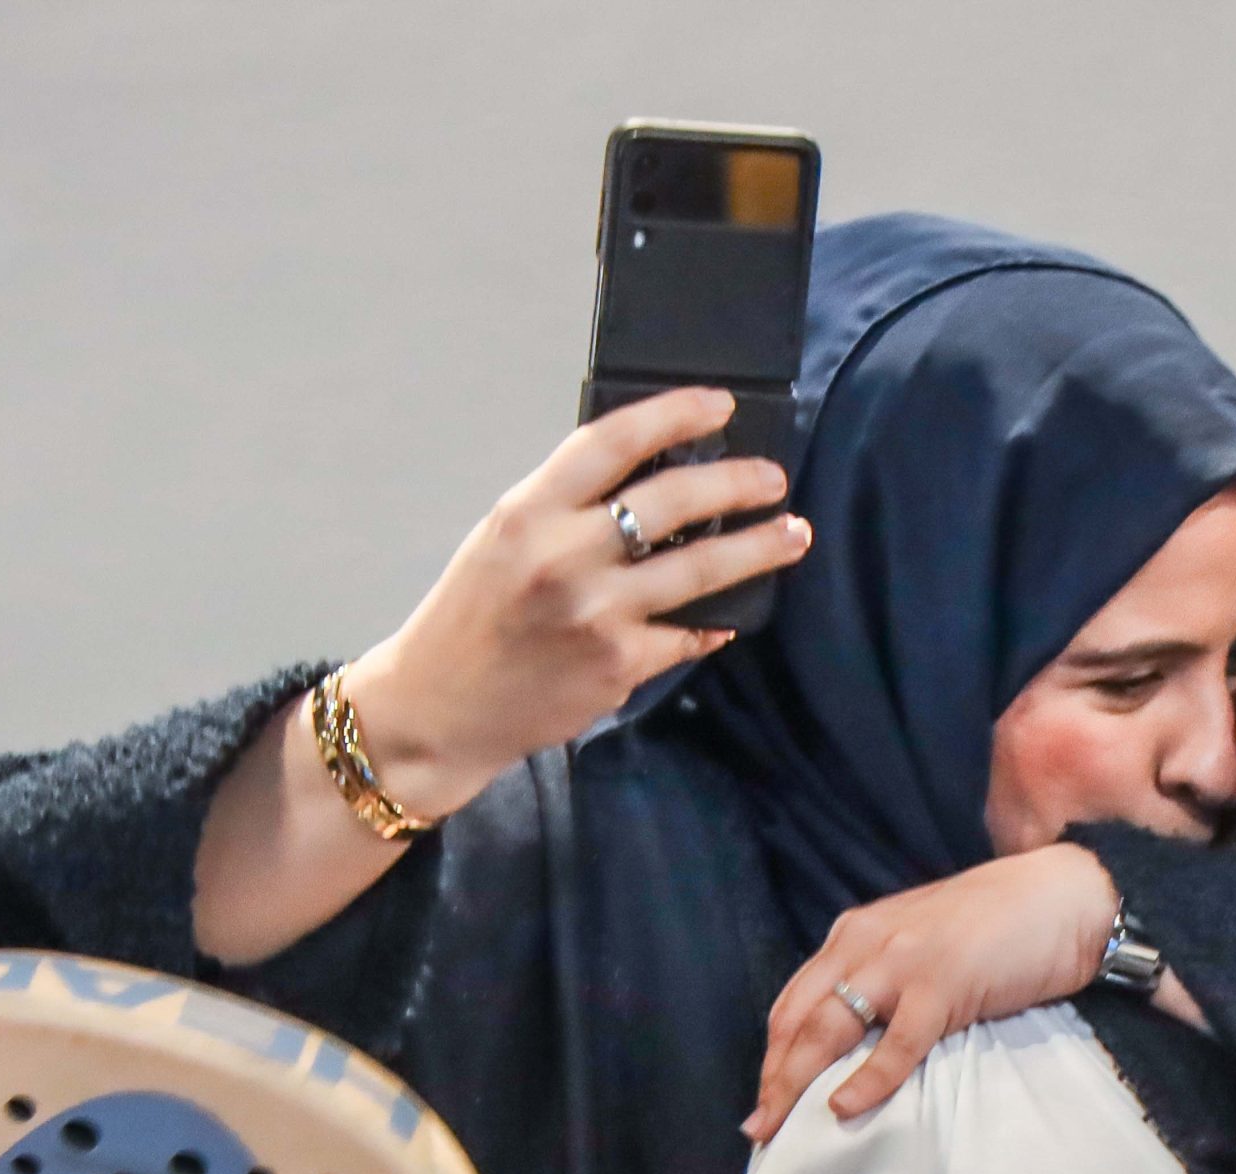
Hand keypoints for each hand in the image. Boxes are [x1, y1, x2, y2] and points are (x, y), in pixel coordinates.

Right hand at [344, 387, 814, 817]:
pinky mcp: (618, 665)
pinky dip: (712, 624)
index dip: (676, 414)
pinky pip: (685, 634)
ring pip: (699, 569)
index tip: (720, 405)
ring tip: (793, 534)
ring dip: (757, 549)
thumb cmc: (474, 617)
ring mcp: (596, 613)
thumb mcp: (505, 538)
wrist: (441, 706)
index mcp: (529, 510)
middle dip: (737, 482)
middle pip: (672, 501)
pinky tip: (730, 615)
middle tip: (774, 478)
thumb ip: (567, 506)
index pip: (614, 442)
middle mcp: (564, 556)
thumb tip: (652, 478)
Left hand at [745, 842, 1122, 1139]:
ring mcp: (900, 962)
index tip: (764, 1098)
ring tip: (782, 1126)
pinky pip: (893, 1043)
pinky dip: (865, 1080)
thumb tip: (859, 1044)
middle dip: (774, 1077)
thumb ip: (885, 982)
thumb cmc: (999, 927)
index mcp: (856, 934)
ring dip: (798, 1082)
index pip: (795, 1001)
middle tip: (758, 1128)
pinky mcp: (941, 984)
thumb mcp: (921, 947)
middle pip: (798, 1020)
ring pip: (829, 1029)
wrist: (1063, 898)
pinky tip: (844, 1108)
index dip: (773, 1054)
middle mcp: (865, 943)